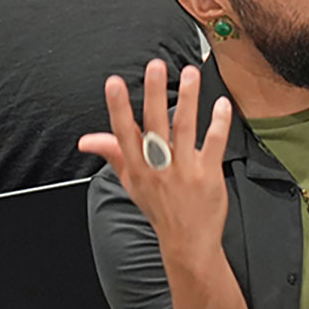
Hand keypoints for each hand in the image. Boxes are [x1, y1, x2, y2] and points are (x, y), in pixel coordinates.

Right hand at [78, 60, 231, 259]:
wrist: (187, 241)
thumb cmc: (160, 208)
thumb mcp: (132, 183)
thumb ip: (114, 154)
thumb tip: (87, 140)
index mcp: (138, 167)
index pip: (123, 132)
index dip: (117, 107)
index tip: (114, 83)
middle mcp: (158, 167)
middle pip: (154, 124)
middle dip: (153, 93)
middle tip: (156, 66)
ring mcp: (184, 170)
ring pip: (185, 128)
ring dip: (188, 99)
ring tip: (190, 74)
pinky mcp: (208, 174)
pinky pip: (214, 143)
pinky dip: (218, 123)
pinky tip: (221, 104)